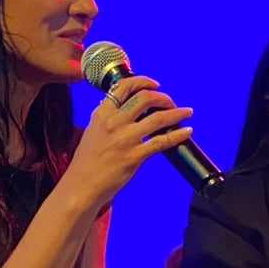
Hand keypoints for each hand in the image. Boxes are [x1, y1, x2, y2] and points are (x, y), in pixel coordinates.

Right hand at [65, 77, 193, 211]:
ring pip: (158, 118)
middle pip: (145, 98)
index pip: (124, 86)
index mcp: (102, 114)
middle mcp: (114, 123)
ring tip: (187, 112)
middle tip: (171, 102)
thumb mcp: (92, 131)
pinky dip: (178, 135)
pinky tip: (187, 132)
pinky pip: (162, 141)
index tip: (155, 84)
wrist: (81, 185)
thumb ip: (106, 117)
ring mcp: (125, 139)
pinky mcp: (134, 156)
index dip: (143, 81)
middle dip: (163, 97)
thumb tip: (122, 106)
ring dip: (177, 112)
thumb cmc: (86, 162)